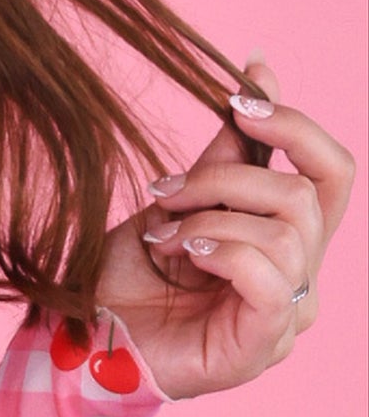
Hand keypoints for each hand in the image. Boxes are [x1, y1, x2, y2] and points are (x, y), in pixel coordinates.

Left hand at [92, 52, 354, 399]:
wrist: (83, 340)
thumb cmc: (130, 278)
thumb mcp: (180, 199)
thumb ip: (227, 151)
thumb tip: (259, 71)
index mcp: (289, 241)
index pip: (332, 172)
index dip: (295, 126)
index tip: (238, 95)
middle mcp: (299, 278)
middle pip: (307, 194)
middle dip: (228, 177)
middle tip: (165, 193)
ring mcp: (286, 316)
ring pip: (287, 232)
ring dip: (210, 220)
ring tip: (161, 238)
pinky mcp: (262, 346)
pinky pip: (270, 280)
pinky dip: (224, 253)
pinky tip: (183, 255)